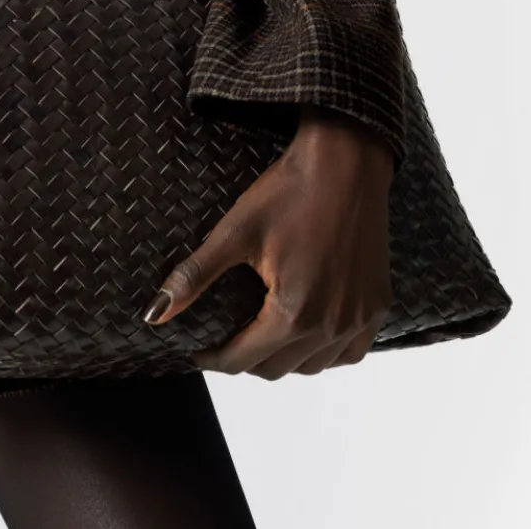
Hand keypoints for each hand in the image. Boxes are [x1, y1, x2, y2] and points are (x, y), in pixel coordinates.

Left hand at [141, 104, 395, 376]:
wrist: (345, 162)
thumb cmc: (288, 191)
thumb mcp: (234, 232)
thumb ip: (194, 277)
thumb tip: (153, 314)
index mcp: (293, 313)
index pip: (243, 361)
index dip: (213, 359)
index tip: (196, 349)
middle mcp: (330, 326)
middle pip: (278, 368)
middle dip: (245, 359)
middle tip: (224, 337)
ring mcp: (359, 319)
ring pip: (314, 365)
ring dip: (284, 359)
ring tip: (259, 334)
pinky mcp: (377, 306)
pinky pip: (349, 351)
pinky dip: (324, 351)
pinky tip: (306, 332)